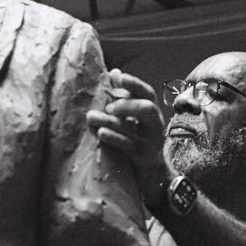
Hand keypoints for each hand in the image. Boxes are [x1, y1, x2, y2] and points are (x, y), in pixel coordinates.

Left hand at [87, 69, 167, 206]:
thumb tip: (114, 72)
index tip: (119, 77)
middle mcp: (155, 125)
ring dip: (110, 121)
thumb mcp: (133, 117)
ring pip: (132, 128)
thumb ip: (124, 96)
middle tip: (109, 106)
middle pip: (147, 109)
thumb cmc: (138, 138)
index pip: (147, 93)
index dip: (134, 84)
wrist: (151, 173)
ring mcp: (150, 142)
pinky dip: (114, 138)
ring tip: (91, 116)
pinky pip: (128, 146)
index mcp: (152, 112)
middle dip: (127, 104)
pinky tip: (100, 133)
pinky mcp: (143, 157)